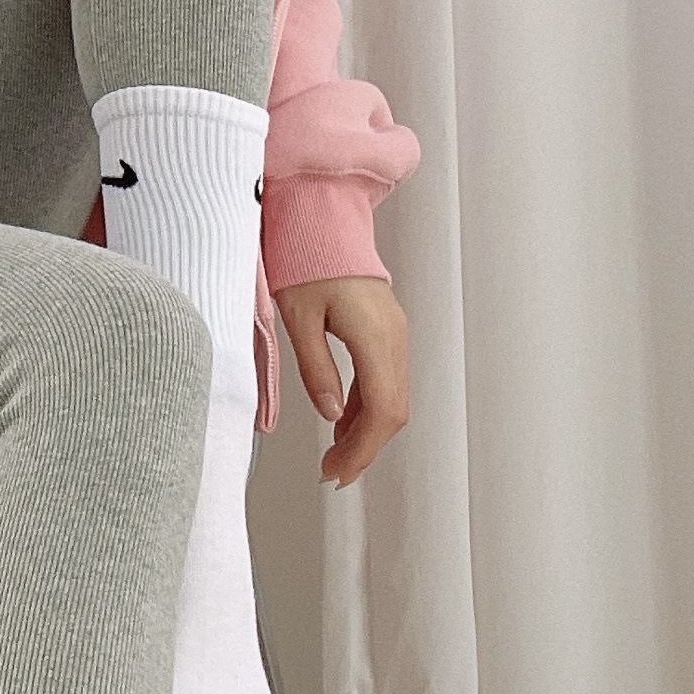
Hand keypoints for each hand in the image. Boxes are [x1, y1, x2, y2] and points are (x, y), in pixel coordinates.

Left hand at [274, 276, 409, 487]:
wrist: (322, 220)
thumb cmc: (306, 260)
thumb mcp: (298, 318)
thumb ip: (316, 369)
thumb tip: (332, 415)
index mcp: (375, 337)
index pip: (382, 411)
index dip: (363, 449)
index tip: (338, 473)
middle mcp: (394, 338)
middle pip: (394, 411)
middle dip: (365, 448)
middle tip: (332, 473)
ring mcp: (395, 334)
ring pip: (393, 397)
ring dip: (367, 431)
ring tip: (333, 454)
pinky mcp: (386, 331)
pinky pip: (386, 379)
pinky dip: (367, 407)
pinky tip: (341, 421)